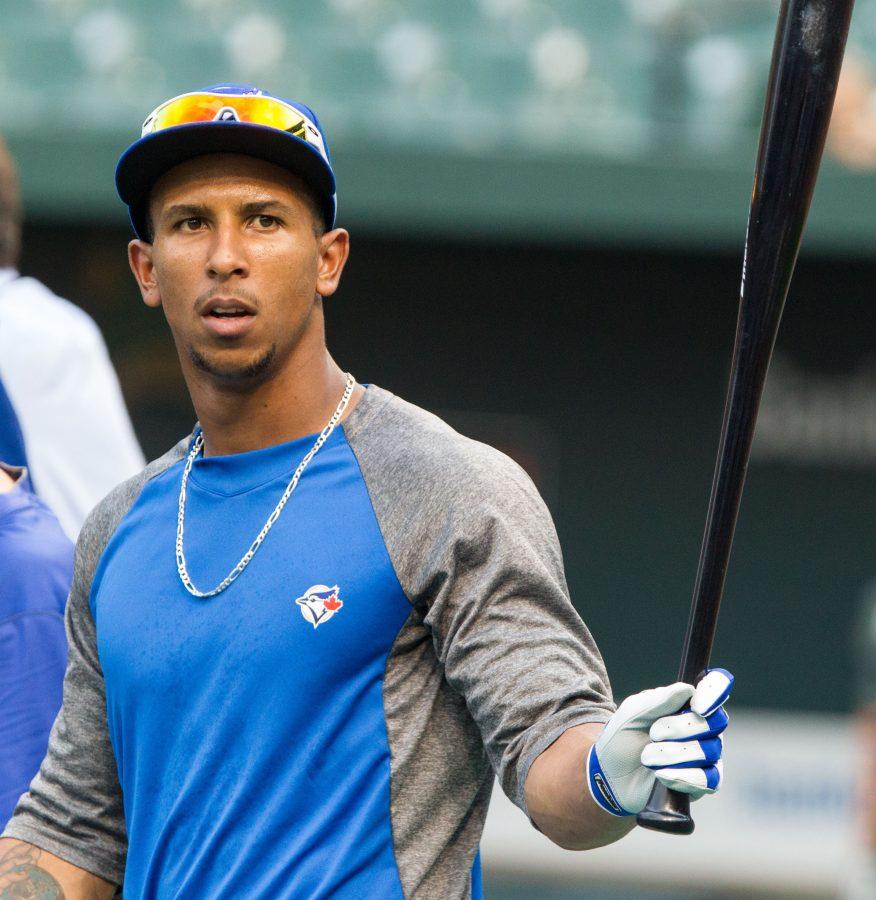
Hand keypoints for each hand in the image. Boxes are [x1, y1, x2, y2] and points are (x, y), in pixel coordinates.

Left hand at [586, 668, 732, 816]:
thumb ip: (659, 700)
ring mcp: (706, 755)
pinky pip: (708, 780)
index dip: (715, 693)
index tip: (698, 705)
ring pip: (709, 751)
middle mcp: (703, 726)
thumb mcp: (632, 713)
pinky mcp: (702, 783)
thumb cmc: (623, 737)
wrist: (610, 774)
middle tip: (653, 733)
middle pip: (715, 721)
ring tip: (647, 756)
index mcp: (686, 702)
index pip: (715, 688)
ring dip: (672, 753)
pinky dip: (682, 776)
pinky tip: (660, 774)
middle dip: (681, 727)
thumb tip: (688, 689)